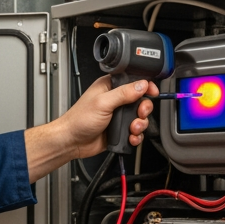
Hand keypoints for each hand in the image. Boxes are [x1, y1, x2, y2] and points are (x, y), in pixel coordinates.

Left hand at [24, 76, 156, 181]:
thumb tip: (141, 85)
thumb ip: (123, 93)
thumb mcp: (103, 103)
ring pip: (140, 118)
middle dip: (144, 109)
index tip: (152, 92)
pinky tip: (130, 137)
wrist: (72, 142)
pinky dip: (136, 136)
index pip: (134, 81)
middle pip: (141, 101)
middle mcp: (116, 100)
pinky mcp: (120, 130)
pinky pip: (136, 132)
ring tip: (131, 128)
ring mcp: (118, 116)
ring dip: (140, 124)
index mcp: (110, 87)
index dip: (145, 86)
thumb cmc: (79, 120)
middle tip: (139, 114)